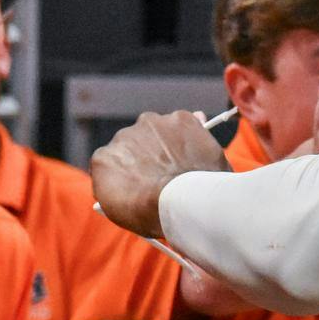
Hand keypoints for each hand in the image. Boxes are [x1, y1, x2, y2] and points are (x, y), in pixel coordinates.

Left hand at [91, 109, 229, 238]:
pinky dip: (110, 183)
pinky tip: (125, 199)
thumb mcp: (215, 160)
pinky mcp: (103, 158)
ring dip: (128, 169)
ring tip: (141, 196)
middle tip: (155, 184)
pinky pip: (104, 170)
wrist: (180, 201)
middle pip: (144, 140)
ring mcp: (125, 138)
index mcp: (180, 120)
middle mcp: (150, 121)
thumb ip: (201, 141)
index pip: (170, 133)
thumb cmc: (206, 187)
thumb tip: (199, 118)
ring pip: (123, 155)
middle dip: (147, 159)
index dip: (169, 152)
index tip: (171, 168)